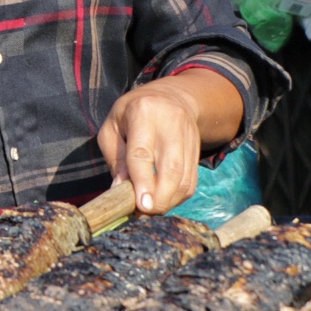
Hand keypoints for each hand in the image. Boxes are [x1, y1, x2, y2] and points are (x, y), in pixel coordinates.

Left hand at [96, 81, 203, 213]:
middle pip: (170, 170)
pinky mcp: (197, 152)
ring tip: (150, 210)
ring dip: (168, 201)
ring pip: (184, 179)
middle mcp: (171, 125)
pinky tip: (163, 201)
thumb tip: (119, 190)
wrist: (172, 97)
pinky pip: (191, 182)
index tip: (141, 205)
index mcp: (143, 113)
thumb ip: (115, 158)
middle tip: (143, 213)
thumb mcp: (113, 127)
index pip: (143, 154)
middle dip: (159, 198)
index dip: (143, 182)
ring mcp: (189, 138)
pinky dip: (177, 197)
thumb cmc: (131, 114)